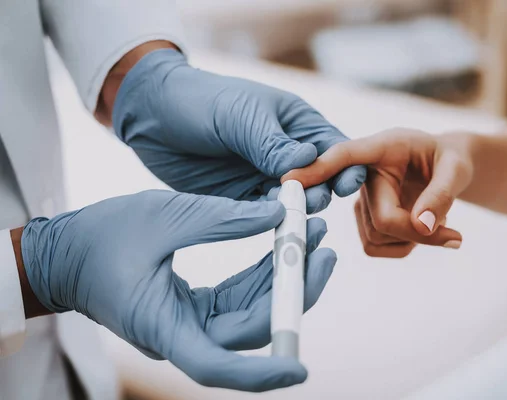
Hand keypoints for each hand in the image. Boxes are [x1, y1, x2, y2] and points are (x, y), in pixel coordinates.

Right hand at [20, 190, 335, 391]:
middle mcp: (181, 333)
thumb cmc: (100, 237)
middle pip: (251, 331)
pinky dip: (264, 274)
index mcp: (163, 326)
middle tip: (324, 252)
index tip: (300, 369)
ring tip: (313, 238)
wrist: (63, 254)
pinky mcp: (195, 307)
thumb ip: (223, 219)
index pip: (217, 366)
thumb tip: (278, 216)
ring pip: (251, 312)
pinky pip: (239, 297)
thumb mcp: (164, 217)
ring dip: (284, 280)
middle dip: (293, 294)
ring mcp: (190, 322)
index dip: (261, 373)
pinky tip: (285, 244)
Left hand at [112, 49, 365, 212]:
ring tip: (293, 213)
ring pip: (294, 200)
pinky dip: (272, 220)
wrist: (152, 114)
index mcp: (296, 123)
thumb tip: (310, 161)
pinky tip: (272, 224)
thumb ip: (273, 143)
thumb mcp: (241, 116)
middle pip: (320, 178)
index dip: (344, 165)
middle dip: (321, 190)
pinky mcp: (243, 197)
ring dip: (297, 208)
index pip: (334, 146)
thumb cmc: (202, 100)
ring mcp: (265, 176)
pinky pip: (265, 214)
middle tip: (312, 199)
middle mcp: (287, 152)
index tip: (346, 182)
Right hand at [284, 128, 471, 257]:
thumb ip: (442, 193)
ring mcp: (361, 200)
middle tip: (456, 238)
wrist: (446, 169)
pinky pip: (377, 247)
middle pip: (382, 219)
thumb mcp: (457, 168)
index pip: (345, 157)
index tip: (289, 179)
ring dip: (416, 240)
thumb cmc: (450, 160)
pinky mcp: (365, 222)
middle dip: (420, 233)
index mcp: (381, 148)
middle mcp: (364, 174)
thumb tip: (422, 226)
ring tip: (439, 222)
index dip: (318, 169)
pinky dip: (404, 247)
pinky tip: (418, 228)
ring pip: (379, 237)